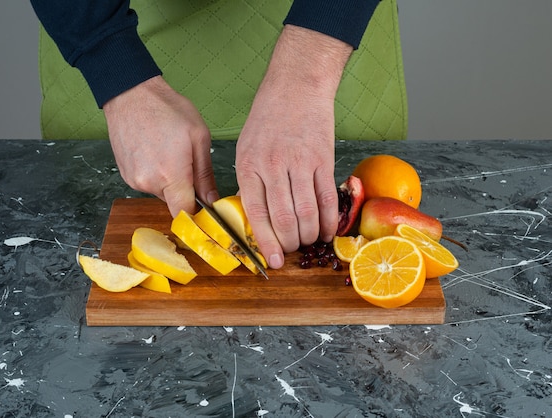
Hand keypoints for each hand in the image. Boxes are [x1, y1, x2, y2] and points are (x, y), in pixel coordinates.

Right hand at [103, 76, 217, 215]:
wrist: (130, 95)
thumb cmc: (167, 109)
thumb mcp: (198, 137)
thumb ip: (205, 174)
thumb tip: (212, 200)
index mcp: (171, 175)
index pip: (185, 213)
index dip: (197, 214)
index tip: (205, 207)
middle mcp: (149, 182)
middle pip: (174, 202)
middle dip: (185, 190)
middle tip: (188, 162)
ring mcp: (134, 180)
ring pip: (161, 192)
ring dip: (170, 181)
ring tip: (169, 152)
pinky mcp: (126, 175)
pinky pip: (148, 183)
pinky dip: (155, 174)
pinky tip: (156, 152)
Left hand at [235, 25, 352, 268]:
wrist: (296, 86)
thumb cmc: (268, 118)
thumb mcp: (246, 147)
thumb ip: (250, 181)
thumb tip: (256, 217)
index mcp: (249, 166)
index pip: (257, 214)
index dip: (266, 242)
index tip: (274, 261)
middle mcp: (273, 166)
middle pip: (284, 219)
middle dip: (289, 243)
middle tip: (292, 251)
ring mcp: (300, 163)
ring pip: (306, 212)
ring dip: (309, 235)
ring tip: (308, 243)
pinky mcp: (323, 159)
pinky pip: (327, 198)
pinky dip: (329, 220)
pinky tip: (327, 232)